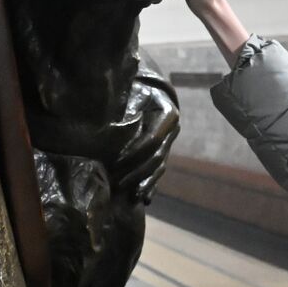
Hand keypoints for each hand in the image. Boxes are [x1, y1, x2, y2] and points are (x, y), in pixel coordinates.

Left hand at [115, 80, 179, 201]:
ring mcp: (169, 142)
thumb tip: (116, 128)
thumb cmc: (135, 87)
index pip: (152, 139)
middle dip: (137, 172)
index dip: (134, 152)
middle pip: (156, 157)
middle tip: (117, 182)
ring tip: (130, 194)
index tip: (116, 161)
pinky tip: (144, 199)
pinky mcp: (163, 151)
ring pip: (159, 167)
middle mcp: (172, 130)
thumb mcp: (132, 92)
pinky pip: (158, 171)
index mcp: (168, 114)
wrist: (148, 87)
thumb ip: (128, 108)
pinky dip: (151, 185)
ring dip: (144, 182)